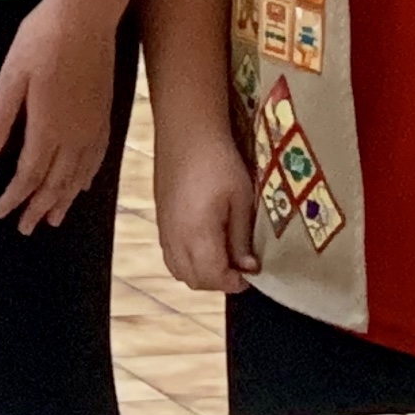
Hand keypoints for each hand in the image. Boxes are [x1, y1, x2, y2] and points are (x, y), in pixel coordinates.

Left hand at [0, 0, 121, 232]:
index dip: (15, 197)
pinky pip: (97, 158)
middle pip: (56, 182)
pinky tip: (83, 185)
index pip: (30, 175)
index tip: (2, 214)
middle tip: (26, 228)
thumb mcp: (11, 76)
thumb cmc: (42, 40)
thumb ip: (0, 118)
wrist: (87, 15)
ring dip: (64, 199)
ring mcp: (94, 125)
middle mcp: (75, 134)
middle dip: (38, 207)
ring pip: (79, 175)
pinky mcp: (105, 114)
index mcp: (48, 127)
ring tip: (53, 218)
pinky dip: (87, 177)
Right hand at [152, 117, 259, 293]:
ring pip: (179, 271)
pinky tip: (205, 244)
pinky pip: (170, 255)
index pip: (214, 277)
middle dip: (219, 281)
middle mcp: (175, 238)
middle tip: (241, 266)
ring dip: (202, 273)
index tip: (253, 272)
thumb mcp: (241, 200)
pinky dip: (188, 261)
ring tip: (223, 257)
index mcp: (197, 235)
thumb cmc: (220, 162)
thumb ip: (241, 238)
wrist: (187, 132)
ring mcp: (164, 230)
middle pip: (194, 280)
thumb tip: (248, 267)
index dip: (236, 282)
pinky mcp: (161, 220)